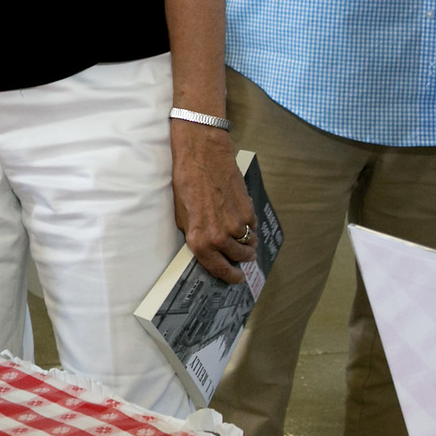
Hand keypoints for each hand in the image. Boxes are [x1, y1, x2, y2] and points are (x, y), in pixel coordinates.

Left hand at [171, 122, 255, 281]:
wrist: (202, 156)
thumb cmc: (187, 183)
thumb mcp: (182, 216)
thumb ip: (196, 237)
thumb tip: (208, 251)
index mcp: (200, 241)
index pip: (220, 269)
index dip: (231, 276)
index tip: (237, 278)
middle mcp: (219, 237)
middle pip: (239, 257)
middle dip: (242, 258)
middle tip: (243, 256)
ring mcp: (236, 224)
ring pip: (249, 243)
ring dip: (247, 242)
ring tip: (241, 234)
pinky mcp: (248, 210)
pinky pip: (253, 226)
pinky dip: (250, 225)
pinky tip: (240, 215)